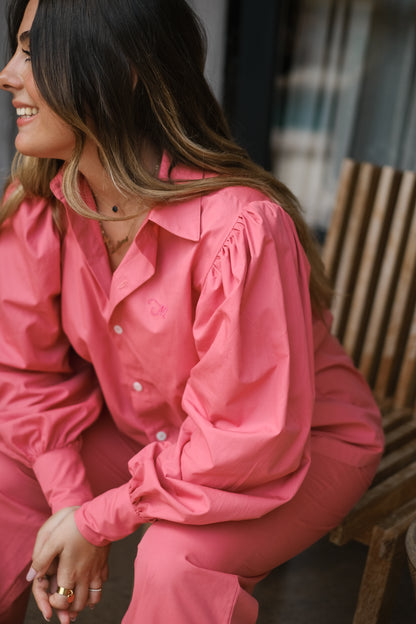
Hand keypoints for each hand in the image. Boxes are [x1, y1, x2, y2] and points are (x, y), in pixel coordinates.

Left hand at [27, 507, 109, 623]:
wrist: (98, 517)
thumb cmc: (74, 527)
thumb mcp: (52, 540)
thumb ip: (41, 560)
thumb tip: (31, 576)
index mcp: (70, 573)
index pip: (63, 601)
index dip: (56, 604)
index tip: (52, 596)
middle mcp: (84, 576)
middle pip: (79, 604)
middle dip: (70, 608)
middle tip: (64, 603)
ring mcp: (96, 571)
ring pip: (94, 598)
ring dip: (85, 603)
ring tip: (78, 601)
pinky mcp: (104, 564)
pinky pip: (102, 584)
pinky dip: (96, 590)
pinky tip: (92, 586)